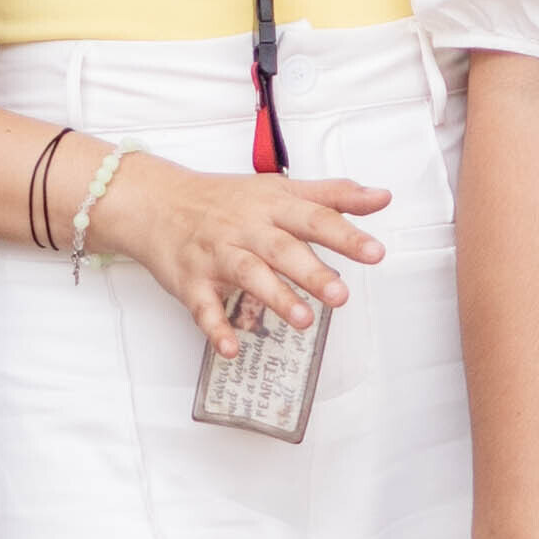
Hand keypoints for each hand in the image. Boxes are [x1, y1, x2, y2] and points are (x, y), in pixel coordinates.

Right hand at [93, 153, 390, 359]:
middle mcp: (246, 229)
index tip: (376, 252)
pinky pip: (203, 307)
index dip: (346, 235)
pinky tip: (232, 349)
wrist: (156, 202)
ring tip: (305, 321)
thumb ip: (332, 195)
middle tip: (341, 296)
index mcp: (273, 206)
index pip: (315, 219)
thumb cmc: (227, 199)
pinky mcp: (191, 280)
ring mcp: (217, 255)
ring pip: (248, 275)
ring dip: (275, 298)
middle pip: (283, 250)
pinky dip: (215, 328)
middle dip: (312, 273)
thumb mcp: (280, 189)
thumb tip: (382, 198)